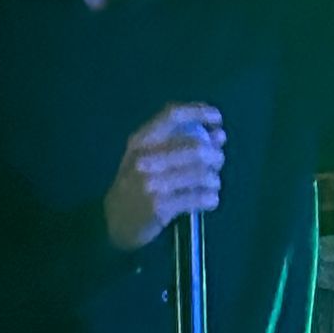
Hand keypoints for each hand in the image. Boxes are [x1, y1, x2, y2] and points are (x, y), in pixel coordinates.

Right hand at [104, 103, 223, 250]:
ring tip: (212, 183)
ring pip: (202, 174)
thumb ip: (176, 141)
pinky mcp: (161, 207)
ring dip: (214, 179)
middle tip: (218, 161)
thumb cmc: (134, 184)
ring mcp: (152, 184)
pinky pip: (199, 198)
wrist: (114, 220)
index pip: (173, 115)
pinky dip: (211, 198)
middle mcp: (145, 159)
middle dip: (215, 154)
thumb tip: (218, 135)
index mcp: (141, 141)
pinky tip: (209, 200)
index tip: (217, 118)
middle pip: (195, 147)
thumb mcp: (144, 155)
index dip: (199, 112)